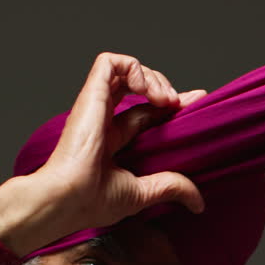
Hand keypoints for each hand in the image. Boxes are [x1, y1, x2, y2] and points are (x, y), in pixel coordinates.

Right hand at [0, 52, 208, 255]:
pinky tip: (146, 90)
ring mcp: (97, 105)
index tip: (196, 103)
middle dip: (166, 87)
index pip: (147, 113)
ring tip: (165, 99)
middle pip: (139, 88)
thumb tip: (198, 202)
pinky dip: (133, 67)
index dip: (171, 104)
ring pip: (126, 70)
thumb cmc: (91, 200)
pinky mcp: (91, 94)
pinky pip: (110, 62)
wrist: (67, 198)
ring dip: (153, 77)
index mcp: (113, 140)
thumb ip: (171, 187)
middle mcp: (104, 119)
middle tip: (179, 104)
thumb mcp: (142, 193)